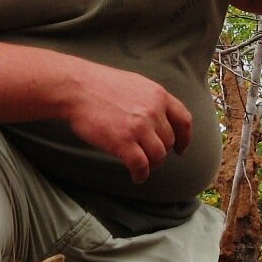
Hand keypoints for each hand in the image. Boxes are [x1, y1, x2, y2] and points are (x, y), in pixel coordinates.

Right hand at [60, 59, 192, 183]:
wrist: (77, 88)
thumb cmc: (100, 85)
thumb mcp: (135, 84)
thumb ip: (150, 100)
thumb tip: (159, 118)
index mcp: (158, 95)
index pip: (183, 120)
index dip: (185, 138)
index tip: (180, 149)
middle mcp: (153, 111)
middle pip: (168, 141)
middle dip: (161, 152)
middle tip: (150, 157)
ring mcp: (139, 127)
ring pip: (158, 156)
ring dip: (152, 165)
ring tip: (142, 167)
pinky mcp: (124, 142)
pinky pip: (141, 165)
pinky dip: (141, 175)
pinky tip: (136, 177)